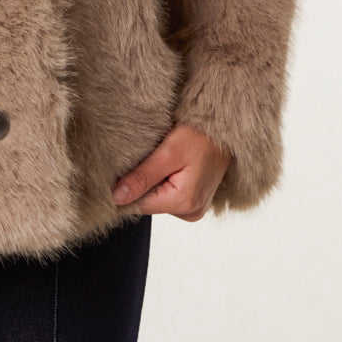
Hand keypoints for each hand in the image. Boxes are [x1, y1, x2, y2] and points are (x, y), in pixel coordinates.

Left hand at [111, 124, 231, 221]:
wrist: (224, 130)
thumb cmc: (200, 136)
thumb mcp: (168, 153)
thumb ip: (143, 177)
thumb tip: (117, 197)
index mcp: (184, 203)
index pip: (140, 206)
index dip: (127, 188)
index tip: (124, 169)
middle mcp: (191, 212)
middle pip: (149, 203)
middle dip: (143, 183)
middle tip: (150, 159)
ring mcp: (195, 208)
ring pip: (158, 199)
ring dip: (154, 181)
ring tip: (163, 161)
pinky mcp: (195, 201)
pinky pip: (170, 196)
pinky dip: (164, 182)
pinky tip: (170, 166)